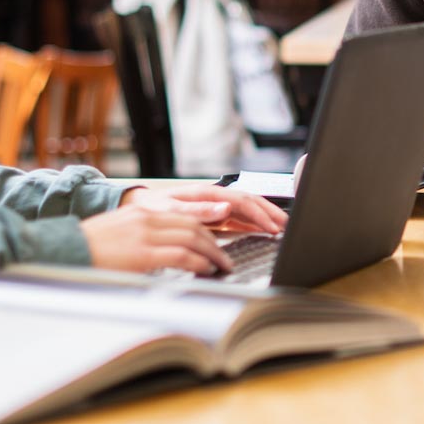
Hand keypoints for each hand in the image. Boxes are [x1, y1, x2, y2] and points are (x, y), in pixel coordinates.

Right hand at [82, 204, 233, 274]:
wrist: (64, 249)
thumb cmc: (86, 247)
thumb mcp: (117, 233)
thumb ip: (140, 235)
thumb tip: (160, 250)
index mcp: (141, 212)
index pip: (183, 217)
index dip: (204, 230)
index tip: (213, 244)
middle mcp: (146, 219)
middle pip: (193, 225)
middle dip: (213, 243)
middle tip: (224, 258)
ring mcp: (145, 234)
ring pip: (193, 238)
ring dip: (212, 254)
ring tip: (221, 266)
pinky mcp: (143, 253)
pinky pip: (181, 255)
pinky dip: (199, 262)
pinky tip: (206, 270)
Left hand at [119, 184, 286, 233]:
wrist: (137, 208)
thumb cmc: (152, 208)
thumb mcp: (171, 210)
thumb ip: (198, 210)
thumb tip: (224, 209)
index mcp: (207, 193)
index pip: (241, 201)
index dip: (259, 214)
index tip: (271, 227)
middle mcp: (214, 198)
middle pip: (249, 202)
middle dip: (269, 212)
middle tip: (286, 225)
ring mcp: (215, 207)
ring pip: (246, 209)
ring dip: (264, 217)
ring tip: (280, 227)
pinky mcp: (213, 216)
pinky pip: (238, 218)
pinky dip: (252, 224)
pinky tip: (262, 230)